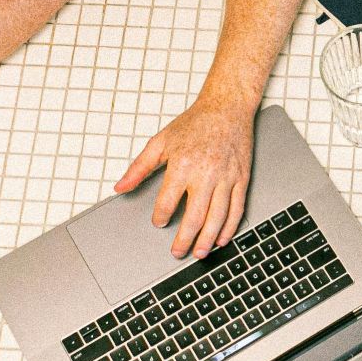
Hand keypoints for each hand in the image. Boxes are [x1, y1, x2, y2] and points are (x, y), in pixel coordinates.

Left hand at [114, 96, 254, 257]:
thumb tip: (120, 187)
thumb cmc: (195, 123)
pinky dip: (229, 227)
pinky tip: (221, 238)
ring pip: (217, 217)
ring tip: (199, 253)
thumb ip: (139, 168)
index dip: (160, 217)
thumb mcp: (160, 142)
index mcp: (183, 165)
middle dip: (184, 239)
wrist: (227, 108)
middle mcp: (206, 174)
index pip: (168, 202)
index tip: (159, 222)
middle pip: (194, 217)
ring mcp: (226, 178)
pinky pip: (237, 209)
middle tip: (177, 252)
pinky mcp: (241, 179)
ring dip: (207, 239)